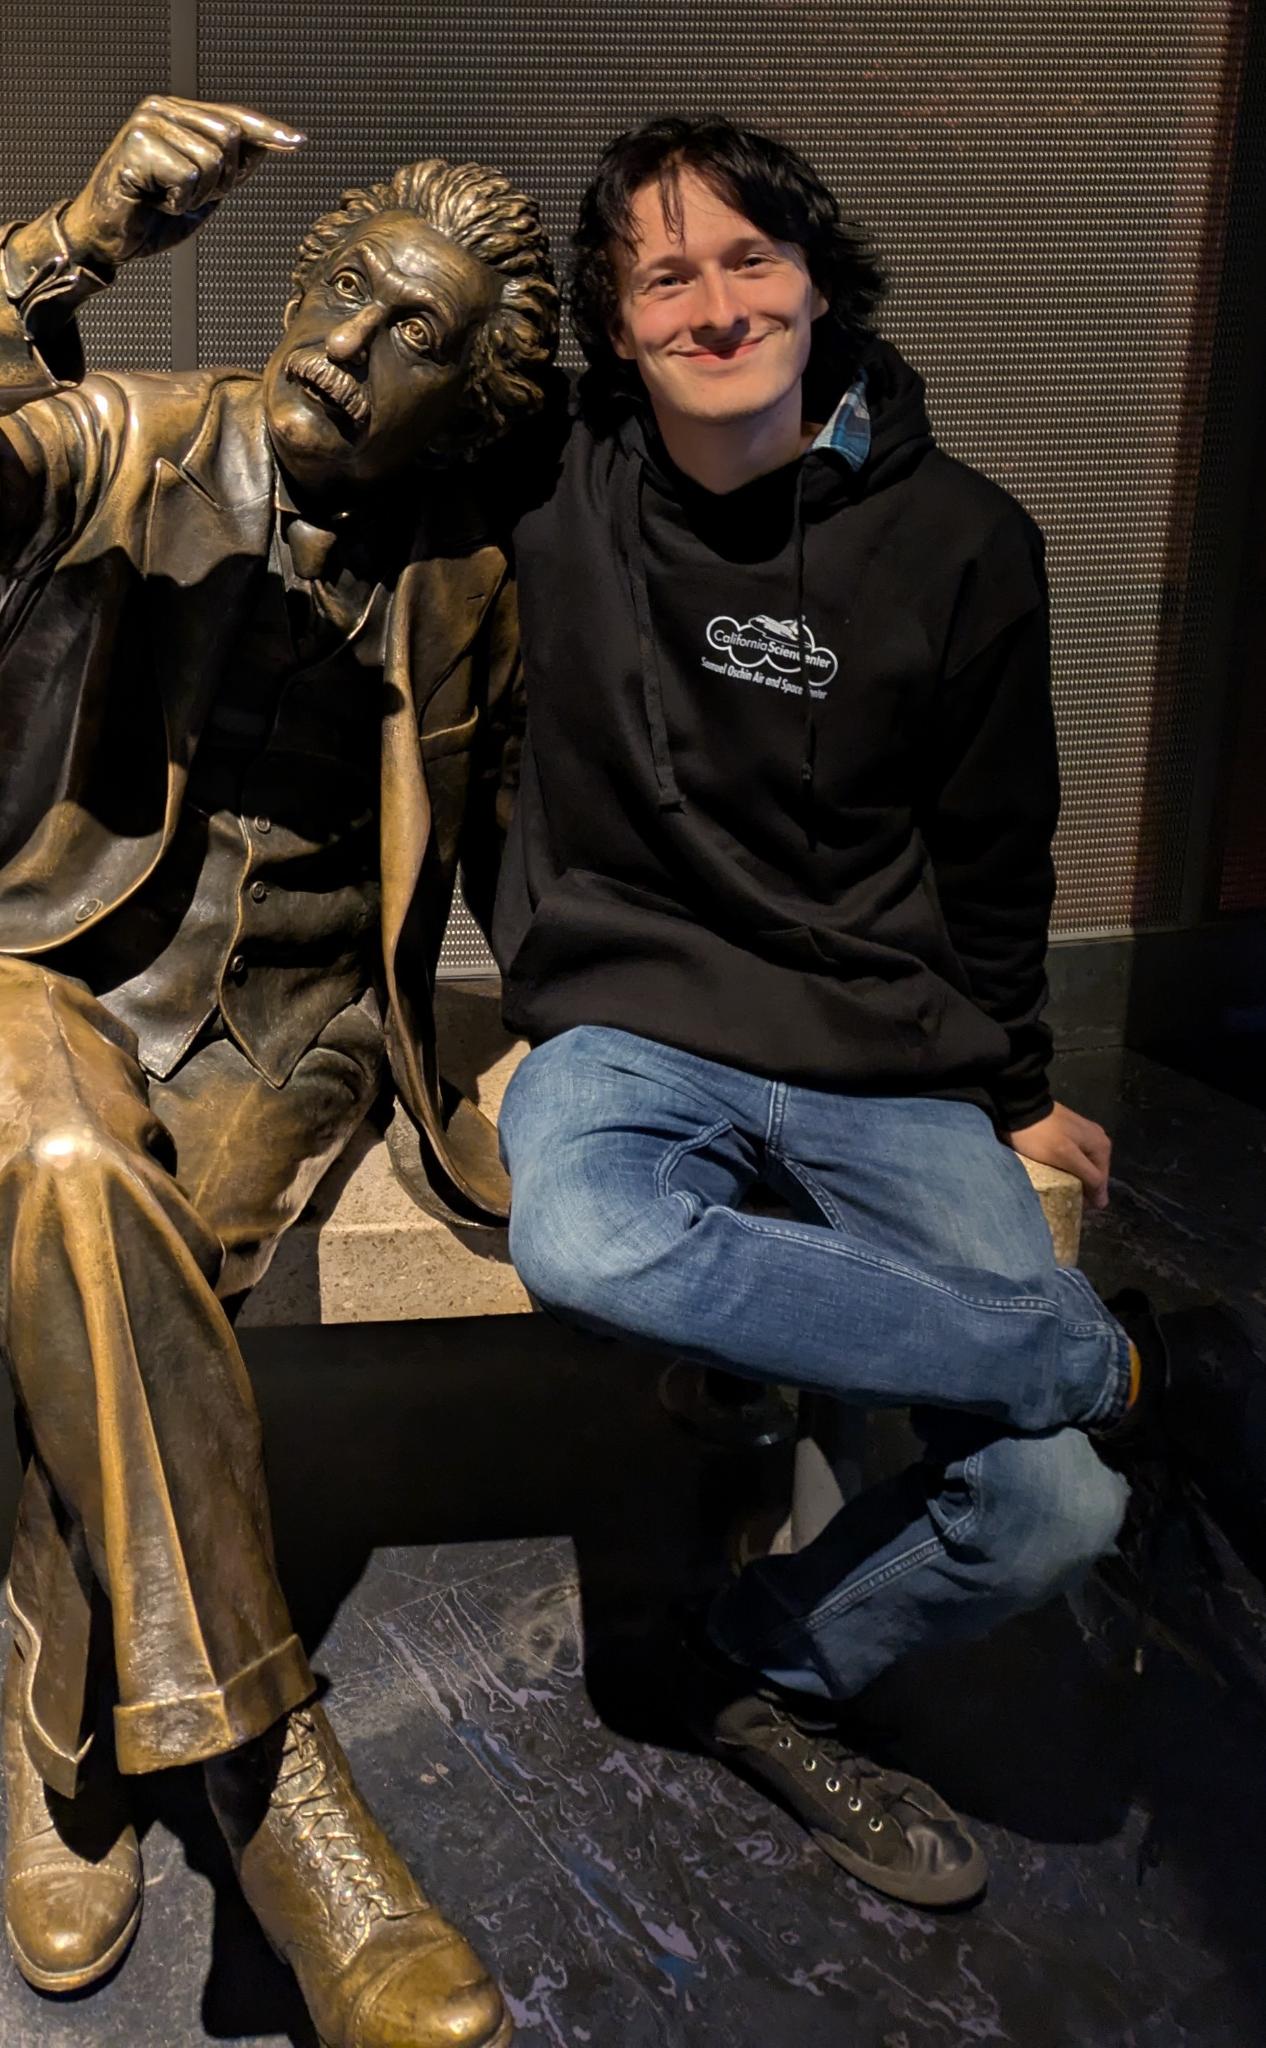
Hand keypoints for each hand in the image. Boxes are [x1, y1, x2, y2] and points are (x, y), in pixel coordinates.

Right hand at [60, 96, 303, 270]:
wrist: (106, 239)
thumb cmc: (148, 216)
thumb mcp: (203, 193)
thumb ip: (230, 168)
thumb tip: (265, 148)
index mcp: (177, 114)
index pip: (233, 116)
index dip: (268, 132)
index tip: (297, 142)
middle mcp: (161, 109)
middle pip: (229, 138)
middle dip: (222, 179)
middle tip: (188, 196)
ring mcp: (147, 123)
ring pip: (211, 160)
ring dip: (197, 195)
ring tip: (167, 199)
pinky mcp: (136, 144)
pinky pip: (188, 178)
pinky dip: (178, 202)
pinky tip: (154, 201)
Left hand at [1003, 1100, 1111, 1209]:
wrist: (1020, 1106)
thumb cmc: (1041, 1136)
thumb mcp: (1067, 1157)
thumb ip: (1089, 1177)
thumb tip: (1103, 1202)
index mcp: (1102, 1146)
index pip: (1100, 1182)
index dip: (1088, 1197)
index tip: (1071, 1206)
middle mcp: (1099, 1138)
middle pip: (1093, 1172)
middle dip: (1082, 1186)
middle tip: (1064, 1198)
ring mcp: (1084, 1133)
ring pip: (1083, 1164)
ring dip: (1073, 1176)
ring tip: (1059, 1187)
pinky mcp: (1069, 1131)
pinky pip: (1074, 1155)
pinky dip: (1067, 1165)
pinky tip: (1057, 1170)